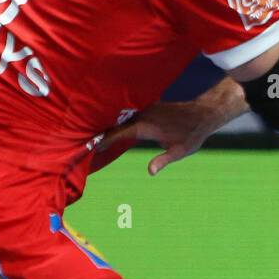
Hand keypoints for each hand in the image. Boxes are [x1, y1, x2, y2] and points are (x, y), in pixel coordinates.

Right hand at [95, 86, 245, 175]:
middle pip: (114, 123)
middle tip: (76, 140)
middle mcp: (142, 114)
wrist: (203, 113)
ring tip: (83, 132)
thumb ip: (164, 160)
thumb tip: (150, 172)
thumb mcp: (180, 151)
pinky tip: (103, 124)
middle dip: (97, 131)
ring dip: (103, 122)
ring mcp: (143, 108)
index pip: (119, 133)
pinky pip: (126, 112)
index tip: (88, 146)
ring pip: (118, 116)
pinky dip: (115, 118)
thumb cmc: (192, 134)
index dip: (103, 139)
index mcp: (146, 125)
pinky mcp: (146, 106)